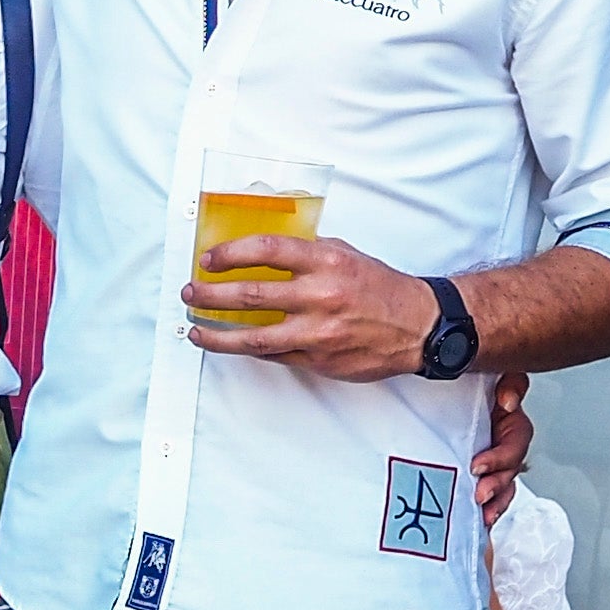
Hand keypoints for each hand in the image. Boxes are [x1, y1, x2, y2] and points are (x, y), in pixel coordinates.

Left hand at [179, 233, 436, 377]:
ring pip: (253, 336)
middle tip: (191, 292)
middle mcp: (320, 296)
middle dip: (211, 294)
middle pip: (250, 294)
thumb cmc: (380, 288)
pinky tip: (229, 343)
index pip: (267, 250)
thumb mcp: (346, 254)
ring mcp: (317, 332)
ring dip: (216, 333)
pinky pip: (272, 354)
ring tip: (195, 328)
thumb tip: (260, 252)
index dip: (231, 253)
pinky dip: (246, 349)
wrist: (418, 326)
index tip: (208, 259)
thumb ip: (306, 253)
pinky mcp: (317, 359)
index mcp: (327, 262)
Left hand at [473, 373, 532, 517]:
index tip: (478, 465)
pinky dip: (488, 509)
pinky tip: (478, 520)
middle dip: (497, 484)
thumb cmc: (466, 382)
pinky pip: (490, 495)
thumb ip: (509, 382)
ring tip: (482, 513)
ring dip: (495, 502)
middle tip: (480, 493)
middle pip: (511, 469)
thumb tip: (509, 400)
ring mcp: (493, 460)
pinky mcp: (479, 474)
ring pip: (503, 486)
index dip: (501, 457)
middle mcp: (504, 442)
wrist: (439, 387)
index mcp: (509, 420)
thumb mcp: (491, 374)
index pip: (516, 440)